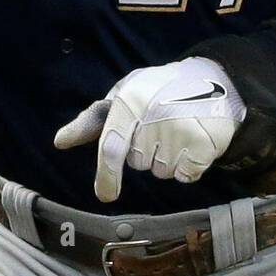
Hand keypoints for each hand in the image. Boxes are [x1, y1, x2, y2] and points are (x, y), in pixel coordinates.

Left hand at [54, 56, 246, 202]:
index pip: (112, 145)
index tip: (106, 195)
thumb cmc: (159, 90)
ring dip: (167, 159)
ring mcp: (181, 129)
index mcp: (131, 99)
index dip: (107, 174)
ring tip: (179, 130)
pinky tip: (193, 141)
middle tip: (160, 125)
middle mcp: (155, 113)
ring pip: (161, 171)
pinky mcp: (204, 144)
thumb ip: (93, 120)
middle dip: (145, 151)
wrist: (214, 80)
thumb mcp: (126, 94)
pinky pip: (185, 175)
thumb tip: (60, 141)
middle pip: (137, 162)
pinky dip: (188, 166)